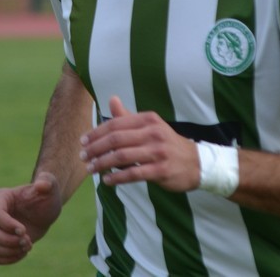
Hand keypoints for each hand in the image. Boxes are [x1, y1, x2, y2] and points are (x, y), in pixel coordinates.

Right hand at [0, 172, 61, 264]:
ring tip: (28, 246)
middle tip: (28, 241)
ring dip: (9, 251)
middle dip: (8, 241)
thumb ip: (46, 182)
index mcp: (1, 197)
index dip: (8, 225)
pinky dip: (8, 259)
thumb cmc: (46, 196)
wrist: (45, 210)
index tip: (24, 231)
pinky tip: (23, 252)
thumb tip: (41, 184)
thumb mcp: (50, 186)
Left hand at [79, 96, 199, 191]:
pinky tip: (107, 180)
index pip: (115, 124)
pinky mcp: (161, 170)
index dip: (96, 133)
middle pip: (116, 139)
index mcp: (148, 119)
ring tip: (91, 168)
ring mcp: (158, 152)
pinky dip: (117, 177)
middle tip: (83, 156)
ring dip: (102, 163)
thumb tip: (111, 99)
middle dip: (96, 148)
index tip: (83, 141)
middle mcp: (153, 133)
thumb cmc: (167, 144)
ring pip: (122, 156)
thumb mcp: (150, 126)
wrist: (196, 163)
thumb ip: (128, 116)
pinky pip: (133, 173)